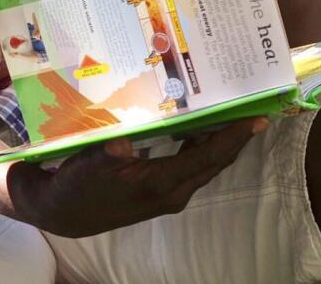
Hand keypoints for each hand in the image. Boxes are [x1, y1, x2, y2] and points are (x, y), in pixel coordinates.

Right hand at [8, 117, 266, 237]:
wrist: (64, 212)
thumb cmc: (77, 187)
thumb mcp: (87, 166)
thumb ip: (108, 154)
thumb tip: (123, 144)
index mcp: (161, 183)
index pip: (208, 157)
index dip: (234, 137)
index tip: (256, 117)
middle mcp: (173, 191)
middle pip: (214, 162)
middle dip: (234, 137)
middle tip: (250, 107)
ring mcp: (168, 193)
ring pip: (204, 164)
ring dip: (218, 141)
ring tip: (228, 112)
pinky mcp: (160, 190)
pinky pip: (191, 166)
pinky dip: (200, 146)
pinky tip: (194, 127)